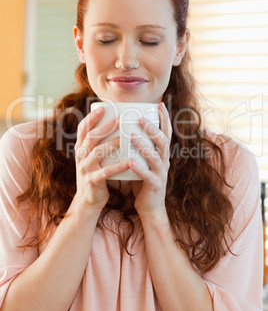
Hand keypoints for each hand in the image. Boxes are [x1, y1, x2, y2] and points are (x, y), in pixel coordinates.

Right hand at [75, 107, 129, 210]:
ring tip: (125, 137)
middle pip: (91, 137)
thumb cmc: (96, 175)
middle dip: (105, 127)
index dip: (91, 118)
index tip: (103, 108)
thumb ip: (99, 144)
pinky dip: (118, 166)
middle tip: (120, 119)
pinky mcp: (93, 181)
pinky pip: (106, 172)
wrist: (88, 200)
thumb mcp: (93, 158)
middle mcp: (80, 157)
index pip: (83, 129)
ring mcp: (85, 169)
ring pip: (98, 152)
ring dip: (112, 144)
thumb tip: (115, 125)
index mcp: (81, 149)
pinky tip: (129, 161)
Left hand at [129, 102, 171, 217]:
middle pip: (163, 141)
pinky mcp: (154, 185)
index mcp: (162, 154)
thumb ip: (139, 148)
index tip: (160, 104)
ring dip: (144, 145)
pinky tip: (131, 161)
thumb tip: (126, 129)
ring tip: (133, 136)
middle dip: (153, 128)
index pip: (166, 133)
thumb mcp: (143, 161)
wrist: (150, 207)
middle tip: (141, 118)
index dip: (164, 118)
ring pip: (155, 157)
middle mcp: (164, 161)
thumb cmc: (143, 181)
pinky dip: (140, 167)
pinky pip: (148, 175)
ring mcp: (161, 173)